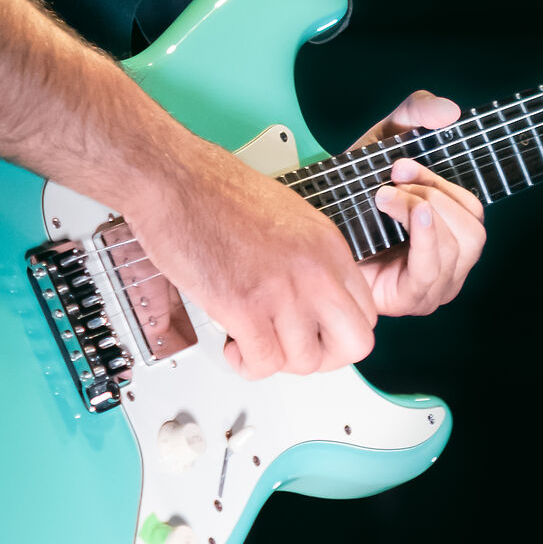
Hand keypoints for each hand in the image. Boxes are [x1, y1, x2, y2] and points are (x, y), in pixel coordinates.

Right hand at [129, 140, 379, 379]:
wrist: (176, 180)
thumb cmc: (217, 193)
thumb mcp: (289, 220)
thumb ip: (310, 261)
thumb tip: (313, 302)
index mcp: (328, 246)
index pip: (366, 313)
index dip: (338, 333)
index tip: (314, 332)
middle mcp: (315, 269)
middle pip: (354, 344)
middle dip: (323, 357)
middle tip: (292, 348)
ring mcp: (283, 290)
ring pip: (305, 362)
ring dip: (276, 359)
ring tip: (252, 339)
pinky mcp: (244, 307)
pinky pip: (263, 363)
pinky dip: (246, 363)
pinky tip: (233, 342)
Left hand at [352, 91, 486, 317]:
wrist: (309, 223)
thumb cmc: (351, 189)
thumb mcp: (384, 140)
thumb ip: (416, 112)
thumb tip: (450, 111)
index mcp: (451, 229)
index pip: (472, 210)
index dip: (443, 182)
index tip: (401, 164)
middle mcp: (450, 261)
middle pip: (472, 230)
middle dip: (433, 195)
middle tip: (391, 182)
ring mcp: (434, 286)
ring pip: (457, 247)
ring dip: (419, 211)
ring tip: (383, 198)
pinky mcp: (410, 299)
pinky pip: (432, 270)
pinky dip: (425, 238)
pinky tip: (409, 214)